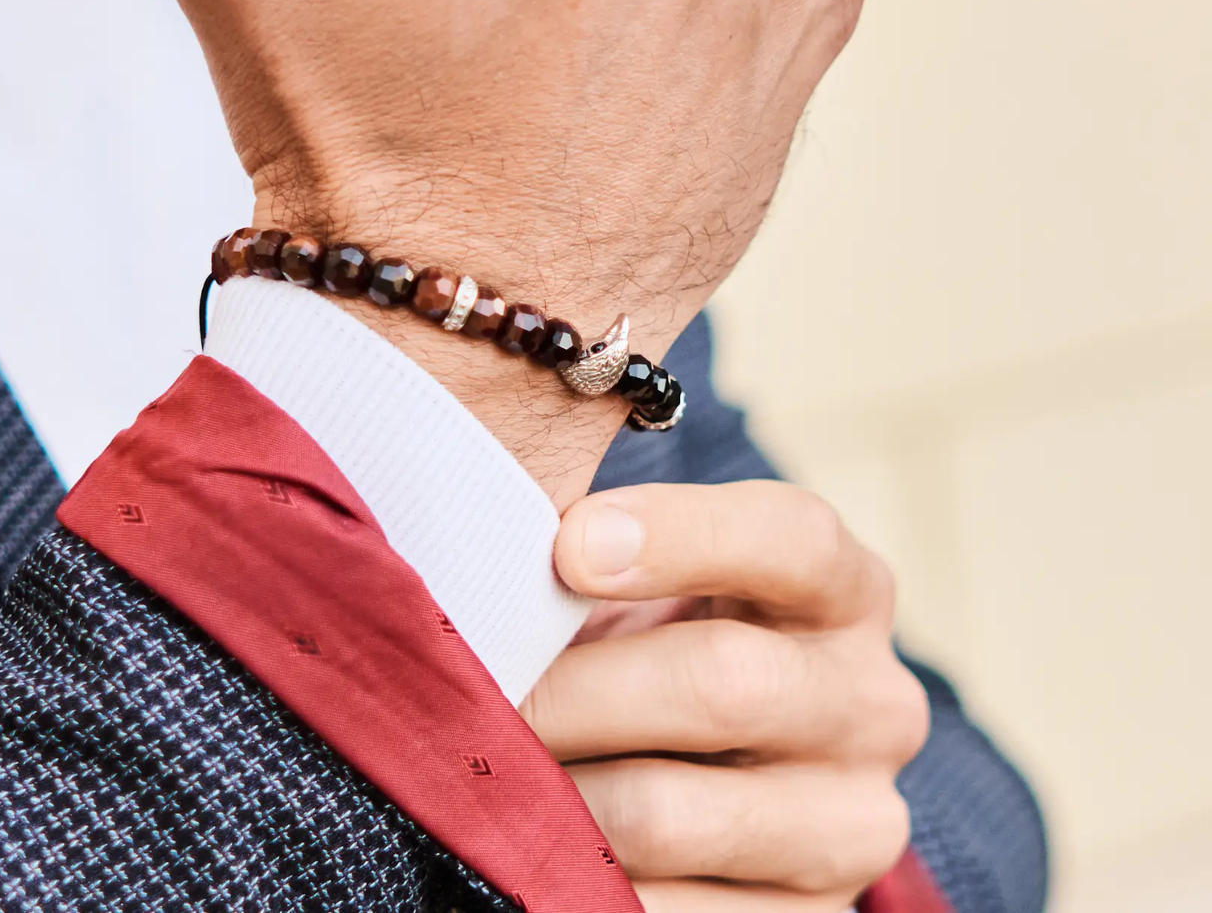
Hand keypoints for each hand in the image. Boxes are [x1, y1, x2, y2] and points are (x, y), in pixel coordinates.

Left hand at [523, 483, 929, 909]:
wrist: (702, 780)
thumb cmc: (654, 643)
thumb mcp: (658, 569)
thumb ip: (606, 524)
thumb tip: (510, 479)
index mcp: (845, 590)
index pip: (794, 539)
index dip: (681, 533)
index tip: (568, 548)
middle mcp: (874, 704)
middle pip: (723, 682)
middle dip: (574, 686)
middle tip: (478, 686)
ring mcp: (852, 827)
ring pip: (668, 813)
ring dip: (552, 793)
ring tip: (484, 768)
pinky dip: (572, 881)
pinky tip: (525, 847)